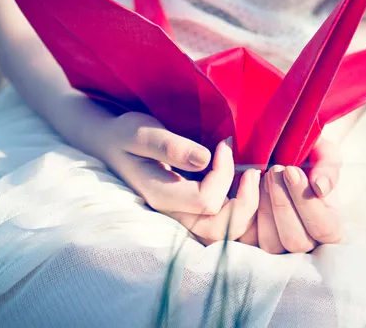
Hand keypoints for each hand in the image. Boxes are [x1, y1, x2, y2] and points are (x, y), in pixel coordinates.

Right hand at [95, 112, 259, 243]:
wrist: (112, 145)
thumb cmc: (127, 135)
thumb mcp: (142, 132)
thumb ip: (171, 146)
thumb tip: (205, 158)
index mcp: (160, 196)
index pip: (205, 200)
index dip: (224, 173)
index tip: (223, 144)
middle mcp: (173, 213)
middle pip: (219, 229)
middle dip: (245, 203)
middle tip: (252, 171)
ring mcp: (184, 216)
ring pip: (224, 233)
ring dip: (247, 209)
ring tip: (253, 178)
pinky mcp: (193, 212)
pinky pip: (224, 224)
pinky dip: (243, 210)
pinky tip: (247, 185)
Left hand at [240, 138, 343, 252]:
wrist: (279, 153)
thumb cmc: (306, 155)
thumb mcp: (322, 152)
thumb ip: (328, 165)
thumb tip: (320, 187)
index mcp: (329, 226)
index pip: (324, 228)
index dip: (307, 202)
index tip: (291, 170)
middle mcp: (306, 242)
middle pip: (296, 241)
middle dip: (282, 204)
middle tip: (274, 169)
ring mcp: (279, 247)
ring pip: (271, 244)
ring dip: (264, 207)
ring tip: (262, 176)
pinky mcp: (253, 244)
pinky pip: (247, 239)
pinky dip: (245, 212)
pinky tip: (248, 186)